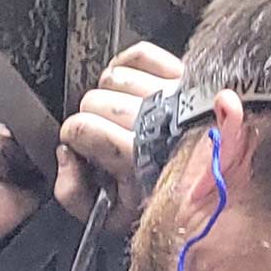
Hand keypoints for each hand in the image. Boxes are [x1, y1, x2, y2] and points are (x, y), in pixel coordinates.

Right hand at [56, 41, 183, 233]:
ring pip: (114, 76)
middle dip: (90, 118)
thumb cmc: (152, 203)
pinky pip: (142, 53)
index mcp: (135, 159)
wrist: (205, 194)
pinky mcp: (184, 80)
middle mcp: (155, 123)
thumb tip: (65, 153)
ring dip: (109, 94)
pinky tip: (130, 88)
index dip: (74, 138)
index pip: (82, 127)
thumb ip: (72, 193)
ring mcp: (171, 98)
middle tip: (102, 137)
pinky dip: (128, 64)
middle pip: (94, 99)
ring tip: (120, 116)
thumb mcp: (107, 216)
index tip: (81, 148)